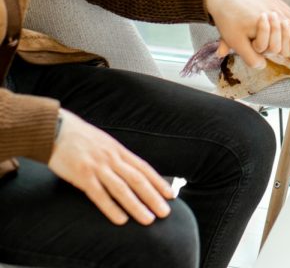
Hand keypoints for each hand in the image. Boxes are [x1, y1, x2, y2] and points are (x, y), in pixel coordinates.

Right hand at [48, 109, 173, 225]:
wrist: (58, 130)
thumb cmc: (82, 139)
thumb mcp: (106, 143)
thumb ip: (117, 157)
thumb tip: (131, 171)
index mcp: (119, 151)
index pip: (144, 168)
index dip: (158, 182)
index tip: (170, 195)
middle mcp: (113, 158)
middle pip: (138, 180)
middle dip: (153, 197)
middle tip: (165, 212)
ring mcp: (98, 167)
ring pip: (122, 189)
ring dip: (137, 206)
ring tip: (148, 219)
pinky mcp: (83, 174)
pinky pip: (99, 194)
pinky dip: (111, 208)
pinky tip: (121, 219)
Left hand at [206, 0, 289, 66]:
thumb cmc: (228, 21)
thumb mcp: (236, 43)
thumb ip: (250, 57)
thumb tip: (262, 66)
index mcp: (270, 24)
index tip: (288, 57)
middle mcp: (276, 12)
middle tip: (288, 51)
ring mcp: (275, 3)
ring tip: (283, 40)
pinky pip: (287, 9)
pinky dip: (287, 19)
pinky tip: (278, 26)